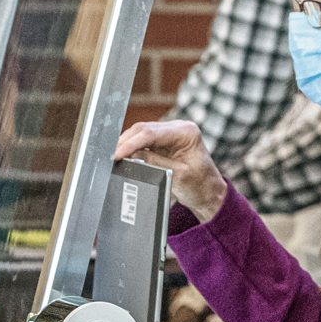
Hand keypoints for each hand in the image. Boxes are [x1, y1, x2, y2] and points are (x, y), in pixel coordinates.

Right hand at [112, 119, 226, 220]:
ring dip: (128, 144)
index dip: (132, 143)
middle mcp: (179, 128)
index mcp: (187, 132)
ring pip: (142, 133)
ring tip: (115, 156)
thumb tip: (133, 155)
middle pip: (144, 129)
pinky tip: (124, 155)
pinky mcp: (164, 141)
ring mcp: (171, 133)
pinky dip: (133, 147)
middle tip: (111, 155)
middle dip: (126, 141)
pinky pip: (144, 141)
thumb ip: (155, 163)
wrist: (208, 193)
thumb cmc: (200, 185)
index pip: (152, 133)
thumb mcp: (177, 175)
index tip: (118, 153)